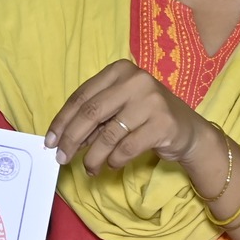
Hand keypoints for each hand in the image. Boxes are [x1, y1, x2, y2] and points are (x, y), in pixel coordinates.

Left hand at [45, 59, 207, 175]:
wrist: (188, 130)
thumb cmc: (146, 117)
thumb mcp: (119, 108)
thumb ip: (94, 118)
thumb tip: (61, 139)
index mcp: (120, 70)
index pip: (82, 96)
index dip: (63, 120)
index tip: (50, 140)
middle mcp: (136, 80)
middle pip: (91, 113)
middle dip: (72, 139)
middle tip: (61, 158)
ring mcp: (151, 101)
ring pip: (108, 134)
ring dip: (93, 156)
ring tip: (89, 168)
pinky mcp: (163, 124)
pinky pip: (126, 148)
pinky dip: (114, 160)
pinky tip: (111, 165)